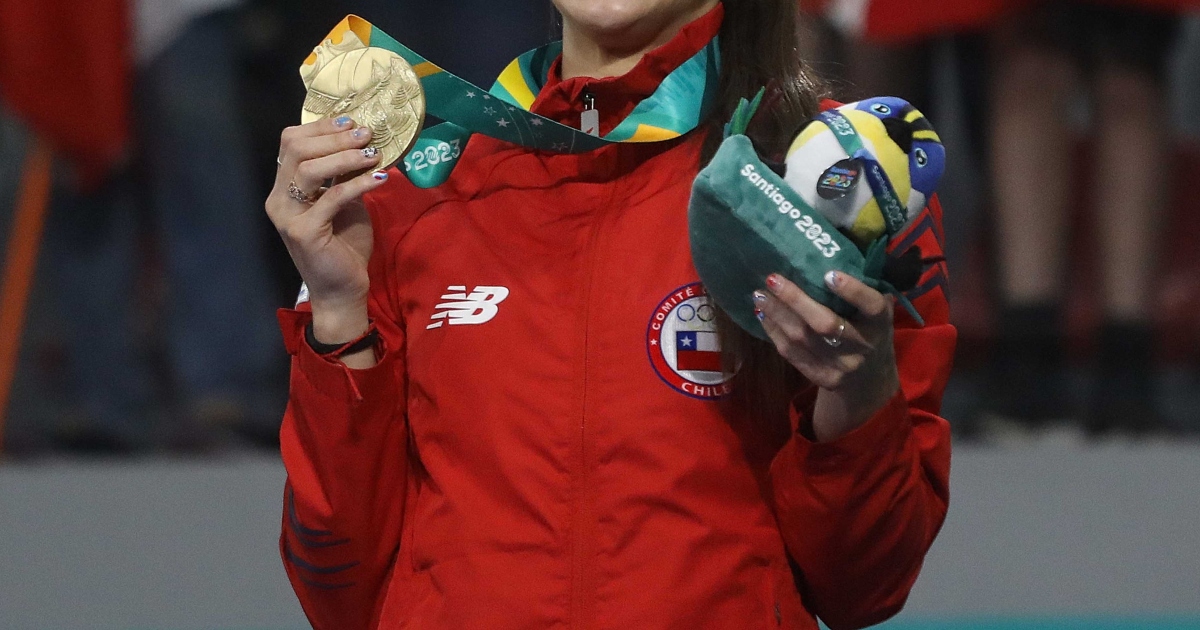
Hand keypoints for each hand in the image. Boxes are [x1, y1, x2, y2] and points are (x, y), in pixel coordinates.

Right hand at [265, 116, 388, 350]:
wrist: (343, 289)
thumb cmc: (343, 246)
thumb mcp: (344, 201)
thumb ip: (343, 175)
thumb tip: (361, 141)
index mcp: (284, 188)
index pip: (291, 142)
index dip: (321, 127)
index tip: (352, 121)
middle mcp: (278, 199)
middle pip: (296, 149)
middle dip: (334, 137)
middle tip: (367, 134)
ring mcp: (288, 216)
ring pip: (309, 169)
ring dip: (345, 156)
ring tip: (373, 154)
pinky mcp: (304, 233)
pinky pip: (332, 197)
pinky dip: (357, 184)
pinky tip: (379, 179)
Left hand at [754, 271, 899, 441]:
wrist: (869, 378)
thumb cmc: (867, 329)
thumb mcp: (875, 309)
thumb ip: (863, 285)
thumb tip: (831, 248)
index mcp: (880, 322)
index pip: (870, 306)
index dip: (852, 290)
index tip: (829, 273)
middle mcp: (863, 346)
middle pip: (826, 324)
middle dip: (796, 300)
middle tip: (773, 279)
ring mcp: (842, 366)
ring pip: (803, 339)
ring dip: (777, 314)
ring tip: (759, 294)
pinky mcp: (822, 378)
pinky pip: (792, 354)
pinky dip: (774, 332)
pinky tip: (763, 314)